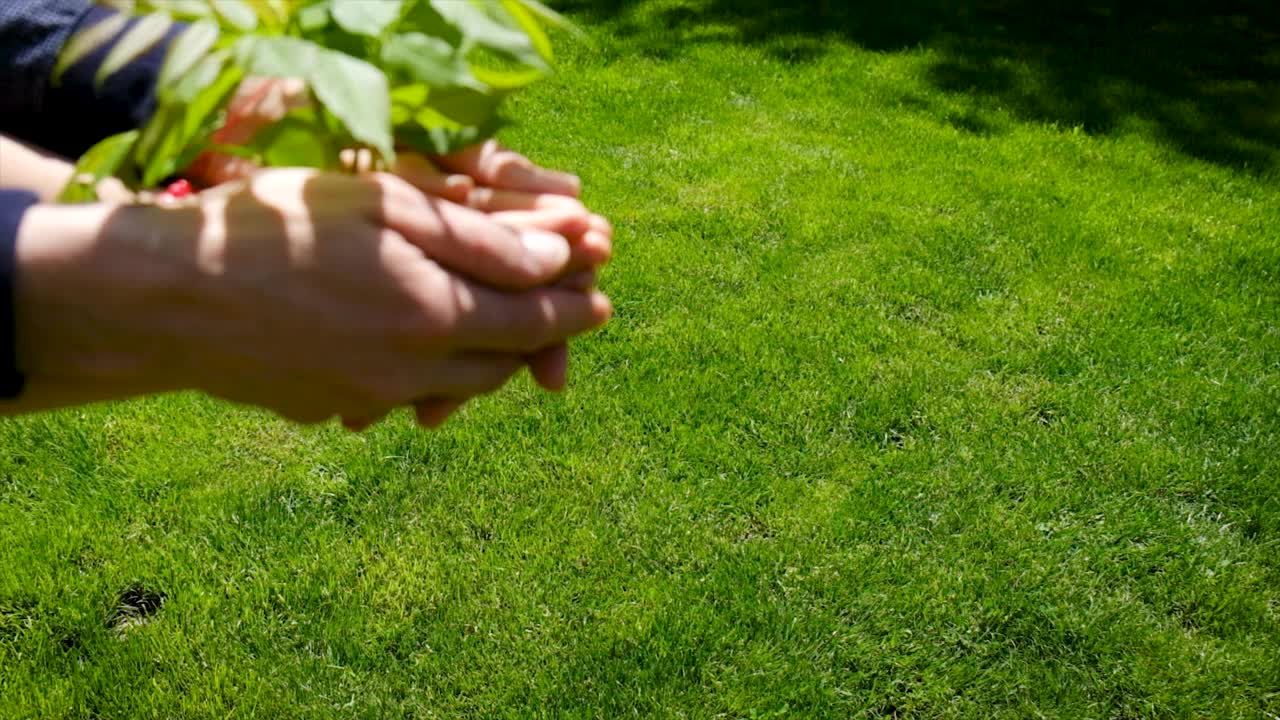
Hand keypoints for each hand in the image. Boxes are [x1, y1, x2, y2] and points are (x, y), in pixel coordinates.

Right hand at [11, 170, 610, 426]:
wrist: (172, 300)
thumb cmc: (281, 231)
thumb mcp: (391, 209)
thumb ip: (484, 241)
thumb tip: (560, 260)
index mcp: (439, 316)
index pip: (534, 321)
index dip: (574, 309)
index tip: (602, 299)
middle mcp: (415, 370)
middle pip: (503, 361)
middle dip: (538, 338)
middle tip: (558, 318)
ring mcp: (372, 397)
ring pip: (455, 386)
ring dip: (485, 361)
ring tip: (497, 338)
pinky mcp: (331, 408)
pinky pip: (401, 396)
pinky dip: (426, 377)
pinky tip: (412, 353)